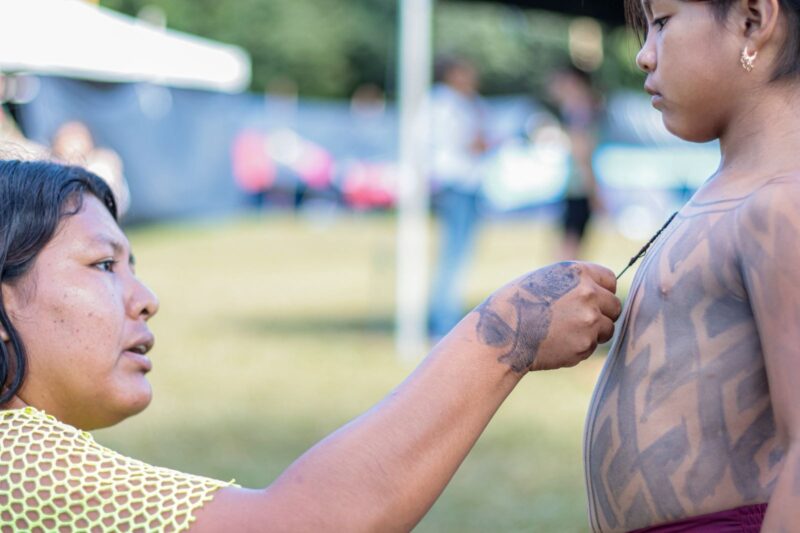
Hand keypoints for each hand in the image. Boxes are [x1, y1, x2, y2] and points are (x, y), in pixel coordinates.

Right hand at [473, 262, 620, 372]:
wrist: (501, 333)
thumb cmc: (516, 304)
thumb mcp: (546, 279)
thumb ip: (575, 283)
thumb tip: (600, 294)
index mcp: (577, 272)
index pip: (610, 279)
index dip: (602, 290)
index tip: (593, 299)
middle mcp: (588, 294)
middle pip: (615, 306)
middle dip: (602, 314)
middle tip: (580, 321)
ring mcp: (589, 321)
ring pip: (607, 329)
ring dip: (593, 332)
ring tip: (564, 333)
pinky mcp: (585, 345)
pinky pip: (591, 347)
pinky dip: (579, 348)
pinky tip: (556, 343)